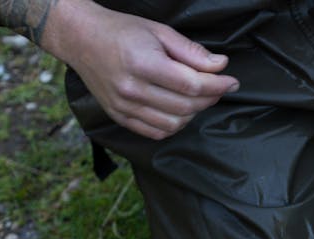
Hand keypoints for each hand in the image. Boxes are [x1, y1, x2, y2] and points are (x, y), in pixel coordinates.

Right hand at [38, 0, 238, 138]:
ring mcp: (124, 106)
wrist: (81, 39)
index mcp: (142, 63)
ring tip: (196, 97)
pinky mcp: (119, 116)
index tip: (232, 82)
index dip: (218, 85)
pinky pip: (156, 132)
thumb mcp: (159, 31)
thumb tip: (221, 65)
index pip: (191, 85)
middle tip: (218, 87)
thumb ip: (191, 52)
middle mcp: (132, 89)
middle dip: (210, 98)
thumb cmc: (122, 31)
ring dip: (193, 113)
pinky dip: (174, 125)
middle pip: (186, 106)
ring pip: (174, 123)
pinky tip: (178, 110)